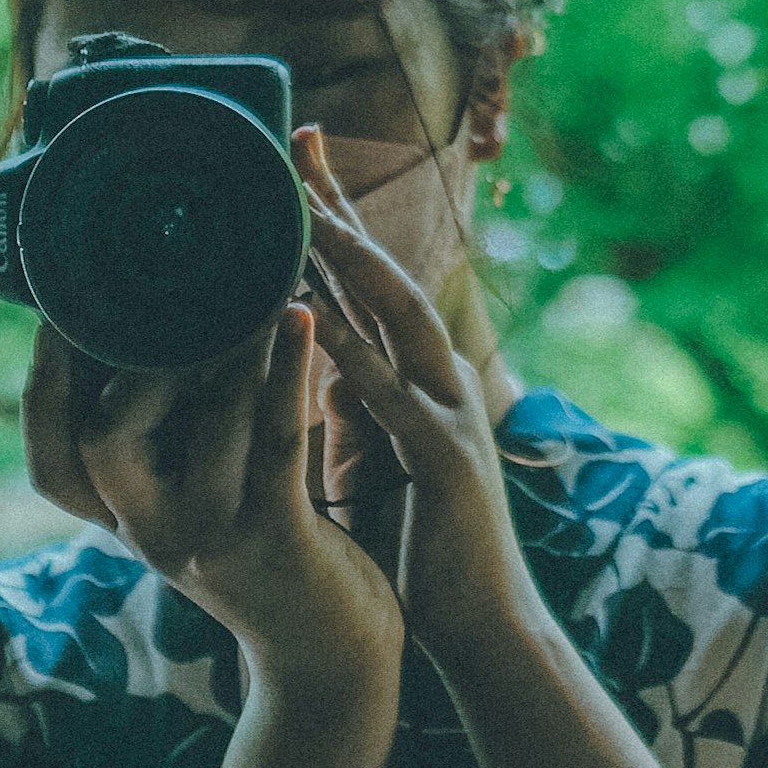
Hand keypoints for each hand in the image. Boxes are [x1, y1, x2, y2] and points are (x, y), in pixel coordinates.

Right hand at [25, 305, 398, 707]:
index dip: (42, 389)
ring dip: (233, 346)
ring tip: (257, 286)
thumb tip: (147, 339)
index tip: (56, 315)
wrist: (328, 659)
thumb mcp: (193, 512)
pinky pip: (275, 439)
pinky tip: (300, 318)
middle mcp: (154, 535)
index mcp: (127, 523)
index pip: (49, 466)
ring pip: (205, 425)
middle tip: (175, 300)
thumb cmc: (265, 557)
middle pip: (99, 445)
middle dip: (133, 362)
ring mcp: (215, 539)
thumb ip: (162, 451)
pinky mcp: (279, 538)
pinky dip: (286, 371)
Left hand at [298, 139, 537, 680]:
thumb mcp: (374, 461)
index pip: (369, 281)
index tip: (287, 159)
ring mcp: (450, 413)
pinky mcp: (445, 461)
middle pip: (385, 271)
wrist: (480, 630)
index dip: (330, 217)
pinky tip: (314, 319)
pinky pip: (391, 396)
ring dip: (347, 256)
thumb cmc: (422, 550)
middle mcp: (442, 379)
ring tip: (297, 202)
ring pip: (396, 315)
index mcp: (422, 377)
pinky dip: (351, 353)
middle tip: (291, 137)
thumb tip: (312, 364)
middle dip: (339, 204)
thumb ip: (351, 408)